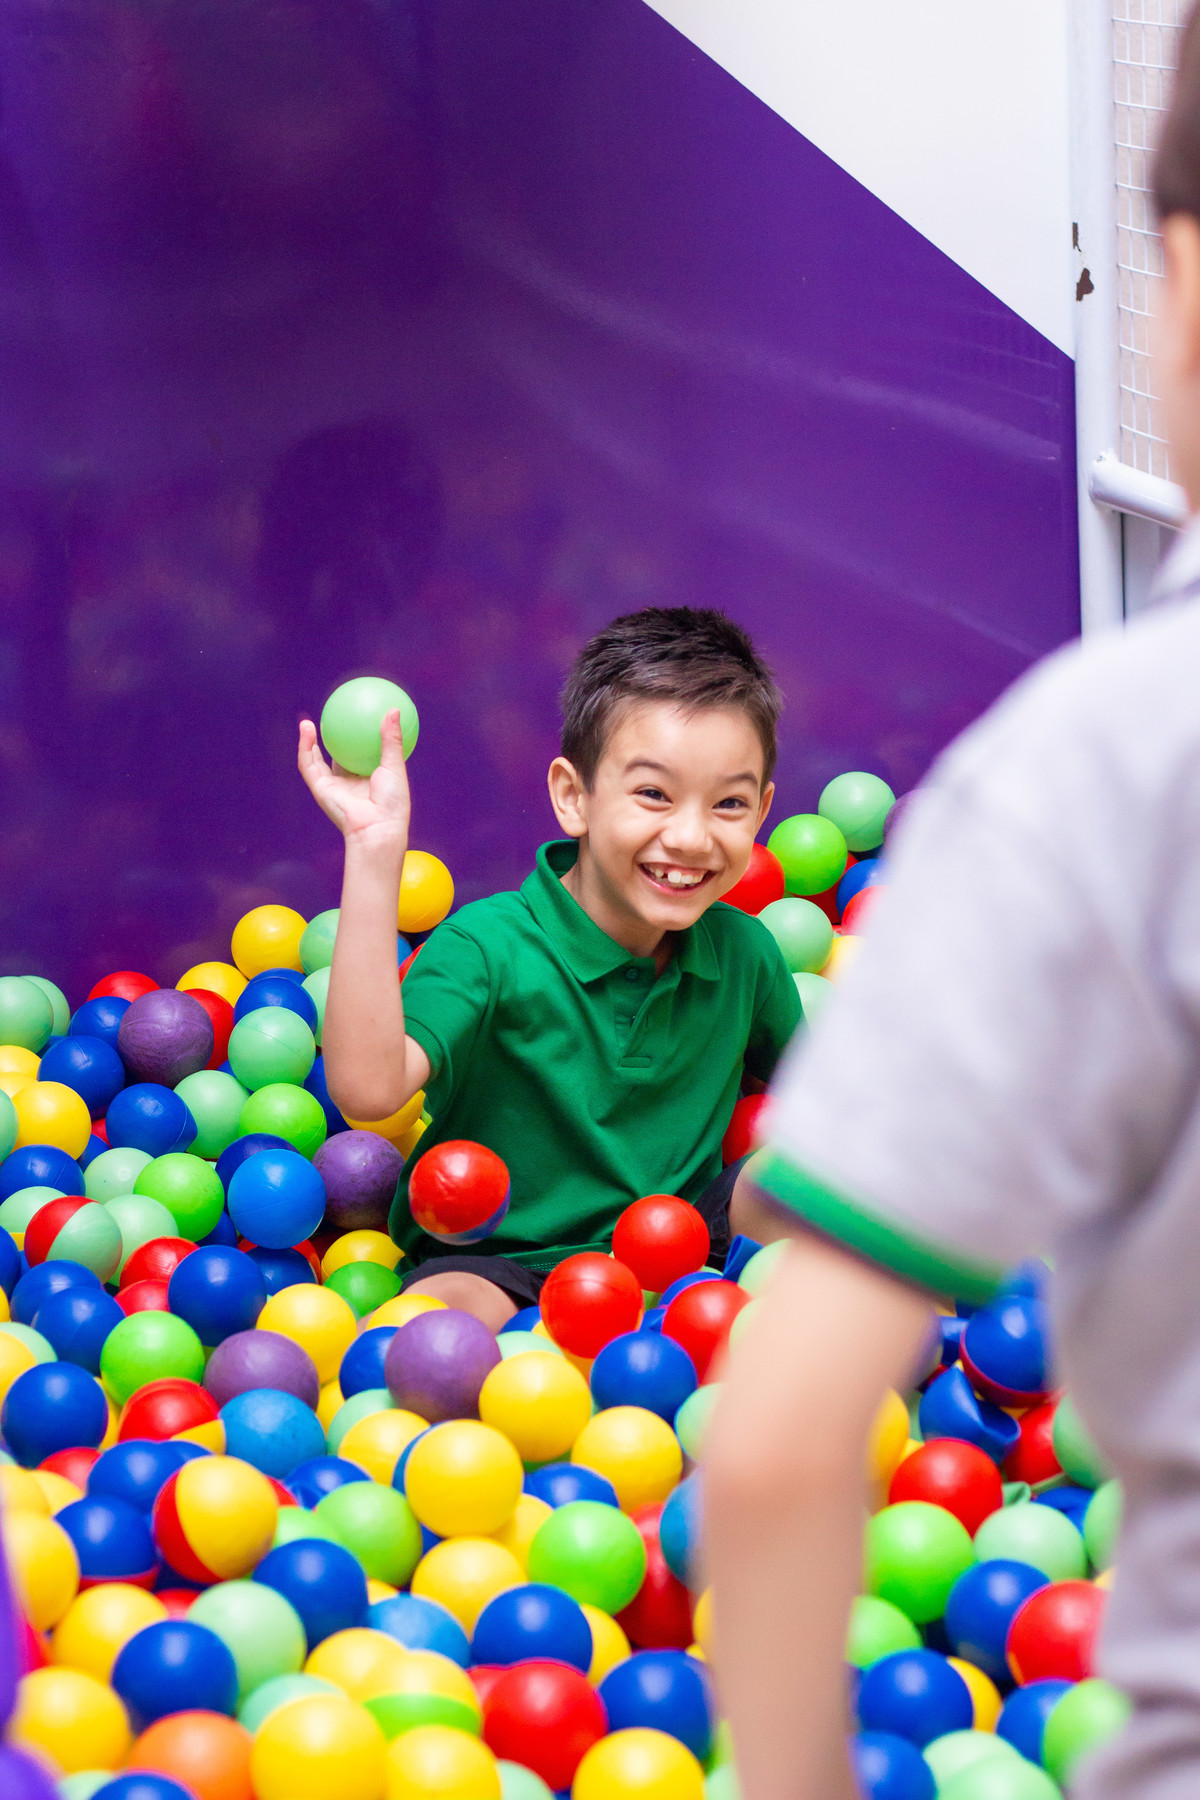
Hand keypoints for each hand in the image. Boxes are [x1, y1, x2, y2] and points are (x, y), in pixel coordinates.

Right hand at [298, 709, 410, 858]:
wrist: (377, 827)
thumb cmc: (392, 801)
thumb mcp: (395, 765)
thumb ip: (391, 739)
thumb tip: (393, 709)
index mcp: (367, 778)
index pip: (358, 756)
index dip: (355, 740)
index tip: (355, 720)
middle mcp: (348, 782)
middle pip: (335, 758)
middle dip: (329, 740)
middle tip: (328, 718)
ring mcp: (333, 786)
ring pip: (315, 761)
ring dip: (308, 742)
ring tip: (307, 721)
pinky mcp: (320, 789)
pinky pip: (309, 764)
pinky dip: (304, 747)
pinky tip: (306, 729)